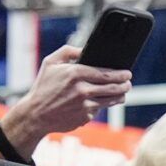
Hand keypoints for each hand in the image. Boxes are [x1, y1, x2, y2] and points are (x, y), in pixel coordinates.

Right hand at [0, 46, 132, 154]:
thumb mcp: (50, 63)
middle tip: (128, 83)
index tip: (127, 73)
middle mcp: (82, 90)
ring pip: (110, 100)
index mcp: (75, 73)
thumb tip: (84, 48)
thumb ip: (68, 51)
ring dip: (119, 96)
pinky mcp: (85, 118)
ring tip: (122, 93)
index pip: (105, 74)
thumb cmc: (43, 86)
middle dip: (124, 85)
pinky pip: (98, 110)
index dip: (120, 74)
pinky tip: (101, 102)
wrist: (36, 114)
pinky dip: (101, 106)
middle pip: (112, 88)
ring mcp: (84, 106)